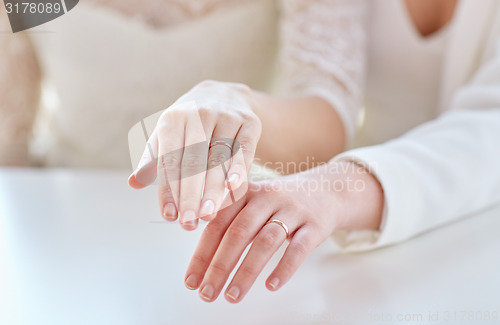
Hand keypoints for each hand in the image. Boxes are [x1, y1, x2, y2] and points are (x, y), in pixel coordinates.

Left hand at [128, 80, 261, 229]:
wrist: (225, 94)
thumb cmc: (190, 123)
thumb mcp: (168, 134)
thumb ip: (153, 160)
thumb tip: (134, 183)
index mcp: (173, 118)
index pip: (169, 160)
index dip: (168, 190)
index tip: (169, 216)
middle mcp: (199, 114)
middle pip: (193, 162)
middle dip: (190, 196)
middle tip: (188, 224)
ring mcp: (226, 117)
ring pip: (218, 159)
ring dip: (213, 190)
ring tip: (206, 215)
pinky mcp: (249, 123)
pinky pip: (243, 150)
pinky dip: (238, 170)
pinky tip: (232, 188)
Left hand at [183, 162, 383, 302]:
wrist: (328, 190)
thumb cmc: (282, 202)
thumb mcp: (255, 200)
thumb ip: (229, 219)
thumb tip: (202, 258)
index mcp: (246, 192)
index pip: (218, 223)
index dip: (202, 253)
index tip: (191, 280)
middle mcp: (267, 197)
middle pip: (239, 232)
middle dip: (219, 266)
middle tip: (207, 292)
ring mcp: (292, 210)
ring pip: (266, 242)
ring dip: (246, 271)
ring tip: (233, 296)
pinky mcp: (315, 225)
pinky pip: (298, 248)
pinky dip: (284, 268)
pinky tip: (271, 286)